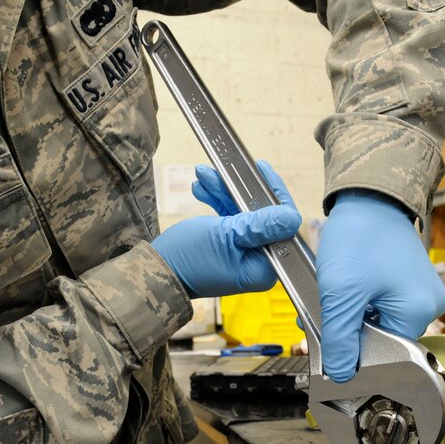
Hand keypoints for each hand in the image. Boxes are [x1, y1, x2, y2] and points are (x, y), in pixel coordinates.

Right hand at [152, 161, 301, 297]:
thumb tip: (292, 216)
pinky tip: (200, 188)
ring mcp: (241, 255)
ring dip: (223, 192)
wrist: (152, 273)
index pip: (281, 226)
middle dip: (239, 190)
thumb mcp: (226, 235)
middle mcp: (257, 263)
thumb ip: (259, 225)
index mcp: (264, 267)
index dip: (272, 195)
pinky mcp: (226, 248)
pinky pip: (228, 219)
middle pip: (261, 216)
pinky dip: (216, 202)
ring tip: (203, 174)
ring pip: (241, 213)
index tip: (261, 170)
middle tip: (225, 170)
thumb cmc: (187, 260)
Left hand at [317, 190, 444, 381]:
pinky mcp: (408, 282)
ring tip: (332, 297)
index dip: (353, 353)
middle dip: (347, 333)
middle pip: (382, 340)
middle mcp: (428, 306)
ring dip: (350, 317)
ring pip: (378, 323)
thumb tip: (340, 375)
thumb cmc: (359, 235)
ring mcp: (420, 293)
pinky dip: (358, 302)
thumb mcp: (341, 294)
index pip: (385, 355)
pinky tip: (344, 290)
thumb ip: (340, 339)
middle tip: (322, 317)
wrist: (367, 196)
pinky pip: (382, 305)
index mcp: (418, 312)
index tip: (329, 343)